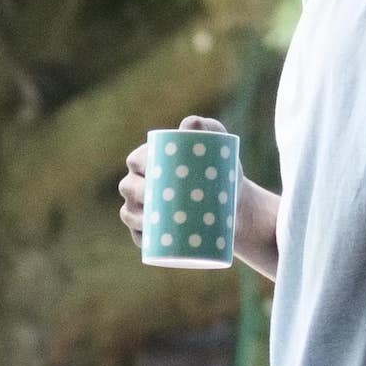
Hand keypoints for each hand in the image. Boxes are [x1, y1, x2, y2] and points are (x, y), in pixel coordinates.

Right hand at [119, 130, 280, 275]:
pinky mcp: (152, 233)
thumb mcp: (218, 146)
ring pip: (130, 214)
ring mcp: (144, 210)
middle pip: (130, 187)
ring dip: (137, 219)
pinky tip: (148, 241)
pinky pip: (141, 238)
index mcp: (150, 160)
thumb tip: (190, 124)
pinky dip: (142, 240)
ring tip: (155, 221)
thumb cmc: (221, 169)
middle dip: (138, 192)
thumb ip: (206, 128)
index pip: (136, 160)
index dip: (139, 164)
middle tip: (160, 197)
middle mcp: (141, 184)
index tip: (155, 169)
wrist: (235, 204)